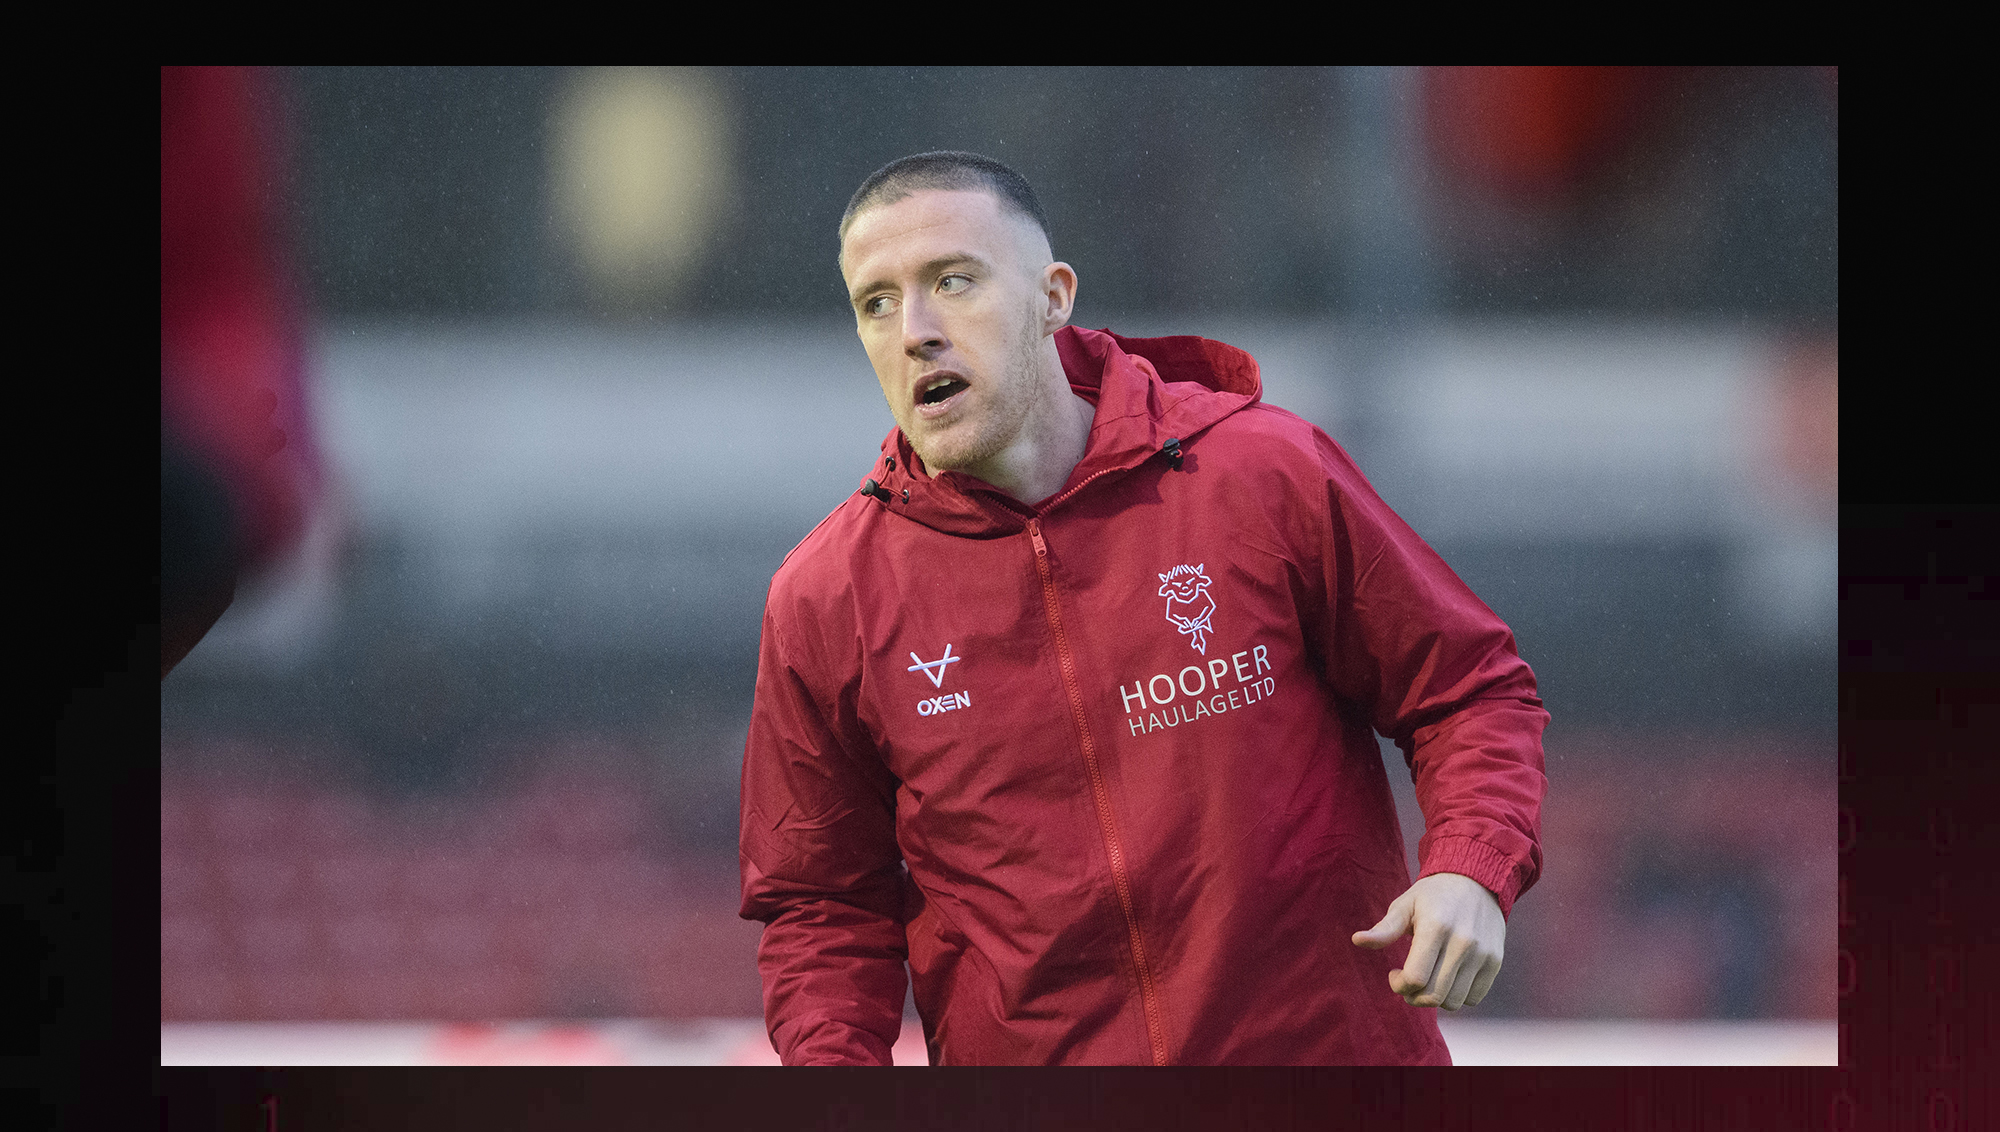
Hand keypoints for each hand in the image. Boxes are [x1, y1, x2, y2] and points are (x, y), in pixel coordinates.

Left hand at [1351, 872, 1504, 1010]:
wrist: (1477, 881)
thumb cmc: (1434, 895)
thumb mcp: (1406, 904)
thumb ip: (1385, 928)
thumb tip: (1357, 940)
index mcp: (1435, 927)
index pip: (1415, 978)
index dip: (1399, 985)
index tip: (1394, 974)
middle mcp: (1463, 942)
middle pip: (1434, 995)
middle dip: (1413, 997)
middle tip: (1407, 983)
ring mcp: (1482, 953)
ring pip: (1454, 1002)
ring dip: (1435, 999)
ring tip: (1428, 980)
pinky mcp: (1495, 961)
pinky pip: (1474, 998)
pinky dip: (1457, 996)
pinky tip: (1447, 978)